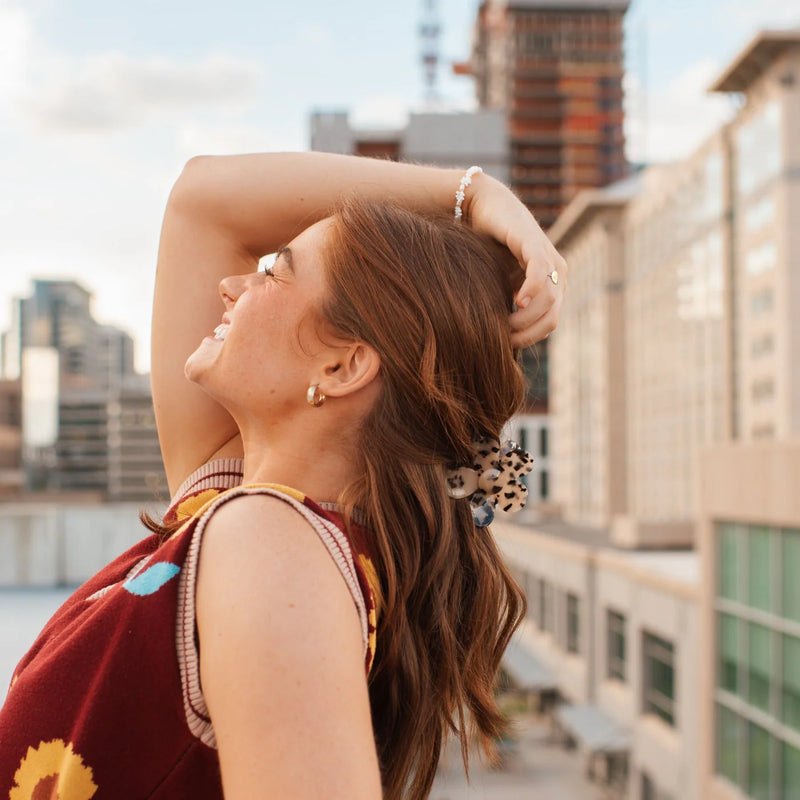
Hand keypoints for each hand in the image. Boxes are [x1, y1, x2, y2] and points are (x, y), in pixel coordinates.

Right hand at [466, 174, 566, 348]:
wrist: (483, 207)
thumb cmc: (489, 248)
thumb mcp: (501, 284)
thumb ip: (509, 307)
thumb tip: (505, 343)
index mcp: (554, 284)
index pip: (550, 323)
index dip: (529, 338)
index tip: (505, 343)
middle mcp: (558, 273)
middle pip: (552, 317)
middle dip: (527, 333)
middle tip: (502, 338)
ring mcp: (550, 258)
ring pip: (549, 300)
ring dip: (525, 317)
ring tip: (503, 322)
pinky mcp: (534, 243)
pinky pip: (540, 273)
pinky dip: (531, 291)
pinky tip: (515, 301)